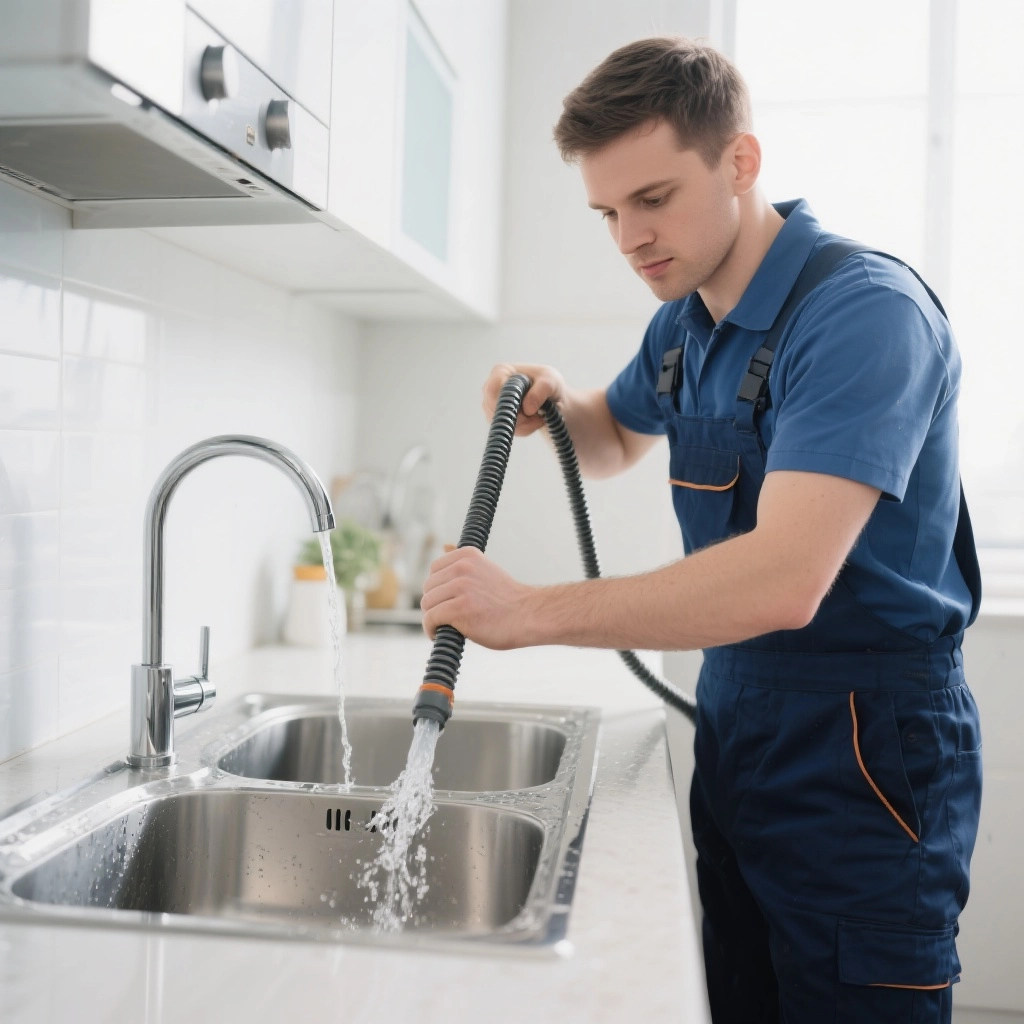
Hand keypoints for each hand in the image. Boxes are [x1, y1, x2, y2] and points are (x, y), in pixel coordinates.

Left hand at [420, 546, 536, 649]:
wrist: (528, 616)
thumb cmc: (507, 599)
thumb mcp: (485, 570)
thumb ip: (463, 562)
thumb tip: (444, 545)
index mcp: (467, 555)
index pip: (435, 569)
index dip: (438, 588)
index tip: (446, 601)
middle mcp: (462, 567)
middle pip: (428, 587)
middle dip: (434, 604)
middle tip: (446, 617)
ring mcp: (461, 587)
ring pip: (427, 603)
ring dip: (432, 618)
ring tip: (443, 626)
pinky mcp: (459, 609)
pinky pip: (431, 618)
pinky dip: (431, 629)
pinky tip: (439, 634)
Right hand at [482, 363, 565, 436]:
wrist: (554, 398)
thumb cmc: (550, 384)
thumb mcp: (551, 381)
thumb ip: (541, 391)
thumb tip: (527, 409)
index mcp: (501, 371)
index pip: (492, 390)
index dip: (509, 403)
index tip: (528, 409)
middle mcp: (493, 388)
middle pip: (497, 410)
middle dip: (520, 417)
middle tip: (537, 413)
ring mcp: (493, 405)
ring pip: (503, 423)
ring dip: (525, 424)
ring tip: (538, 415)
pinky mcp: (498, 419)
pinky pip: (508, 430)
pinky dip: (525, 429)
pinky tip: (534, 420)